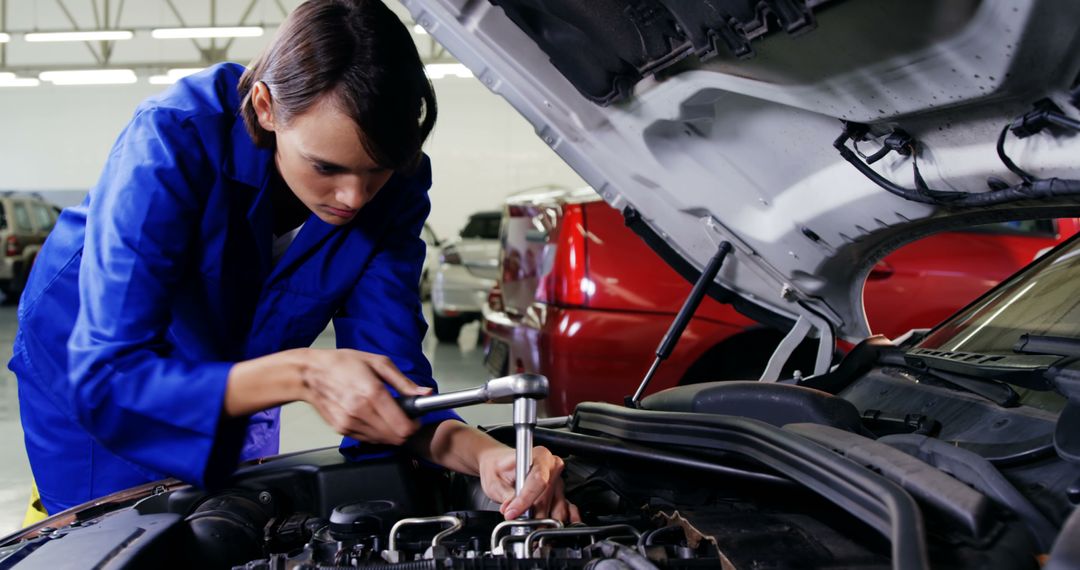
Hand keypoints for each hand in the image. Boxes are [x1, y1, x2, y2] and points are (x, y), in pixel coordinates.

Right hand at [300, 349, 430, 444]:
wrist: (310, 374)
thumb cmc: (342, 364)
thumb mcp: (378, 363)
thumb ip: (404, 382)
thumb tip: (425, 393)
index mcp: (372, 393)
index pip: (402, 427)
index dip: (414, 425)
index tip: (415, 418)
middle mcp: (360, 412)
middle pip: (395, 438)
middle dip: (405, 430)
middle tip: (404, 416)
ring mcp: (349, 423)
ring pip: (382, 441)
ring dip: (390, 432)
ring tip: (387, 414)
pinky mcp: (342, 429)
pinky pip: (368, 439)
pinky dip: (376, 432)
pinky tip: (373, 417)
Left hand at [477, 445, 579, 522]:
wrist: (498, 465)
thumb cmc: (498, 467)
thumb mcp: (495, 481)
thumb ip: (506, 496)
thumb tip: (513, 509)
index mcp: (539, 455)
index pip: (537, 480)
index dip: (525, 500)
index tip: (512, 513)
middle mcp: (552, 467)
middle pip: (547, 496)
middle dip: (532, 514)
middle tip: (517, 524)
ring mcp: (557, 481)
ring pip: (556, 506)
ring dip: (544, 521)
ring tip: (529, 527)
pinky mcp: (559, 493)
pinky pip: (567, 508)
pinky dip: (563, 520)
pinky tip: (555, 527)